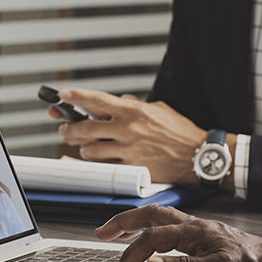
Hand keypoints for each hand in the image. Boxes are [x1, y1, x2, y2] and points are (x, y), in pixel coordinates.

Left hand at [47, 88, 206, 184]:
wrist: (198, 155)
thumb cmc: (180, 132)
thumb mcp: (158, 109)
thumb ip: (134, 105)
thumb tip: (118, 101)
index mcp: (133, 111)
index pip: (97, 100)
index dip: (76, 96)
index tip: (63, 95)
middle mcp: (128, 128)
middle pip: (85, 127)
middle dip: (68, 128)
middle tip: (64, 128)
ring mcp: (128, 149)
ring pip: (90, 149)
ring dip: (83, 148)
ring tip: (85, 146)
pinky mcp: (132, 167)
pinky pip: (105, 166)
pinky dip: (98, 163)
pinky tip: (100, 159)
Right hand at [96, 205, 261, 261]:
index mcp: (193, 232)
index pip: (151, 239)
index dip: (131, 255)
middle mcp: (192, 225)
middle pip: (148, 216)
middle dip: (121, 222)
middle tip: (101, 231)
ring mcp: (197, 228)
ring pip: (157, 217)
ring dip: (134, 221)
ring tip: (116, 229)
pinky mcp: (202, 234)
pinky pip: (168, 223)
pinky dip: (149, 225)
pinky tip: (148, 233)